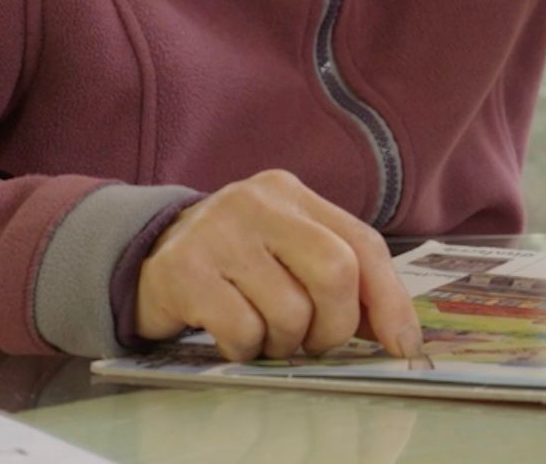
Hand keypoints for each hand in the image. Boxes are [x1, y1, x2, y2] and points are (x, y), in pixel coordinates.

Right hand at [133, 169, 427, 363]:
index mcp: (293, 194)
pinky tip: (231, 337)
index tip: (402, 345)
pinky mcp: (183, 271)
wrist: (143, 258)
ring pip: (290, 311)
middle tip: (316, 342)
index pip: (363, 243)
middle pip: (336, 271)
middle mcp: (258, 202)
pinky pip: (242, 331)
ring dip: (285, 343)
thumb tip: (395, 333)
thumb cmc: (233, 262)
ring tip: (265, 334)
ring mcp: (218, 232)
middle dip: (336, 325)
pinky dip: (246, 349)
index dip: (390, 300)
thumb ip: (337, 278)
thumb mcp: (286, 253)